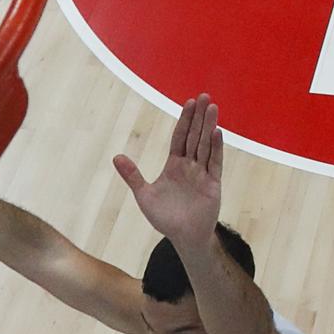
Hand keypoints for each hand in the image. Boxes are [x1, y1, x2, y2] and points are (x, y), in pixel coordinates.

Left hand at [114, 94, 223, 244]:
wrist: (183, 237)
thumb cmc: (165, 218)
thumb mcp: (144, 195)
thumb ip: (132, 175)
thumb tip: (116, 156)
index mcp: (174, 165)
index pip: (180, 137)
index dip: (184, 120)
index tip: (188, 103)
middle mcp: (190, 166)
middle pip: (194, 136)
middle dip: (198, 116)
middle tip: (204, 96)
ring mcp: (202, 174)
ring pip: (205, 145)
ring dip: (208, 127)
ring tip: (212, 108)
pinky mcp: (213, 185)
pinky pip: (215, 163)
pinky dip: (216, 148)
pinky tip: (216, 133)